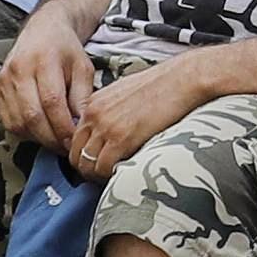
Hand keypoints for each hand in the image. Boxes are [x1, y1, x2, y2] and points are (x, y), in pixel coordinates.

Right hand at [0, 9, 99, 152]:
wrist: (42, 31)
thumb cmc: (66, 50)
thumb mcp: (83, 68)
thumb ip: (83, 97)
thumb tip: (81, 128)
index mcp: (43, 60)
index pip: (52, 102)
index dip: (63, 127)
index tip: (74, 142)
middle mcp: (19, 69)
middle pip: (32, 116)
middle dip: (51, 138)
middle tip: (66, 148)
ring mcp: (4, 80)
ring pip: (18, 122)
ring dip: (38, 138)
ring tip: (55, 141)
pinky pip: (8, 121)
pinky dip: (25, 132)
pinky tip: (39, 131)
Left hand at [65, 58, 207, 174]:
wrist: (181, 79)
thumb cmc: (163, 85)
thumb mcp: (126, 93)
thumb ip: (111, 111)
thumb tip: (111, 131)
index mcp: (94, 103)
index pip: (74, 138)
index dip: (83, 154)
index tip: (96, 162)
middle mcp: (94, 114)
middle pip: (75, 153)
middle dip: (86, 168)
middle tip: (102, 176)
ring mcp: (106, 126)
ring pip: (86, 164)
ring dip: (97, 175)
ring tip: (113, 177)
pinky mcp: (121, 138)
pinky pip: (103, 167)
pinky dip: (110, 175)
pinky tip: (123, 173)